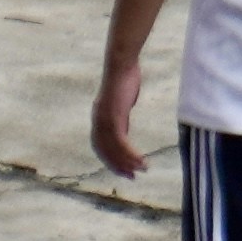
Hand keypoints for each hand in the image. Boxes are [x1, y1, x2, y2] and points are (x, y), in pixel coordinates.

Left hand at [90, 57, 150, 181]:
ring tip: (143, 170)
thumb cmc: (124, 78)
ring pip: (115, 150)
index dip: (110, 160)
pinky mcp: (114, 117)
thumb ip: (120, 116)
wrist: (121, 63)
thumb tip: (123, 127)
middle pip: (105, 152)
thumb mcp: (121, 102)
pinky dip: (131, 154)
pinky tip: (142, 160)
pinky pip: (122, 143)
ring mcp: (105, 120)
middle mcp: (98, 121)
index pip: (100, 146)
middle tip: (132, 177)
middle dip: (118, 166)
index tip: (122, 169)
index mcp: (99, 118)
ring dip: (128, 163)